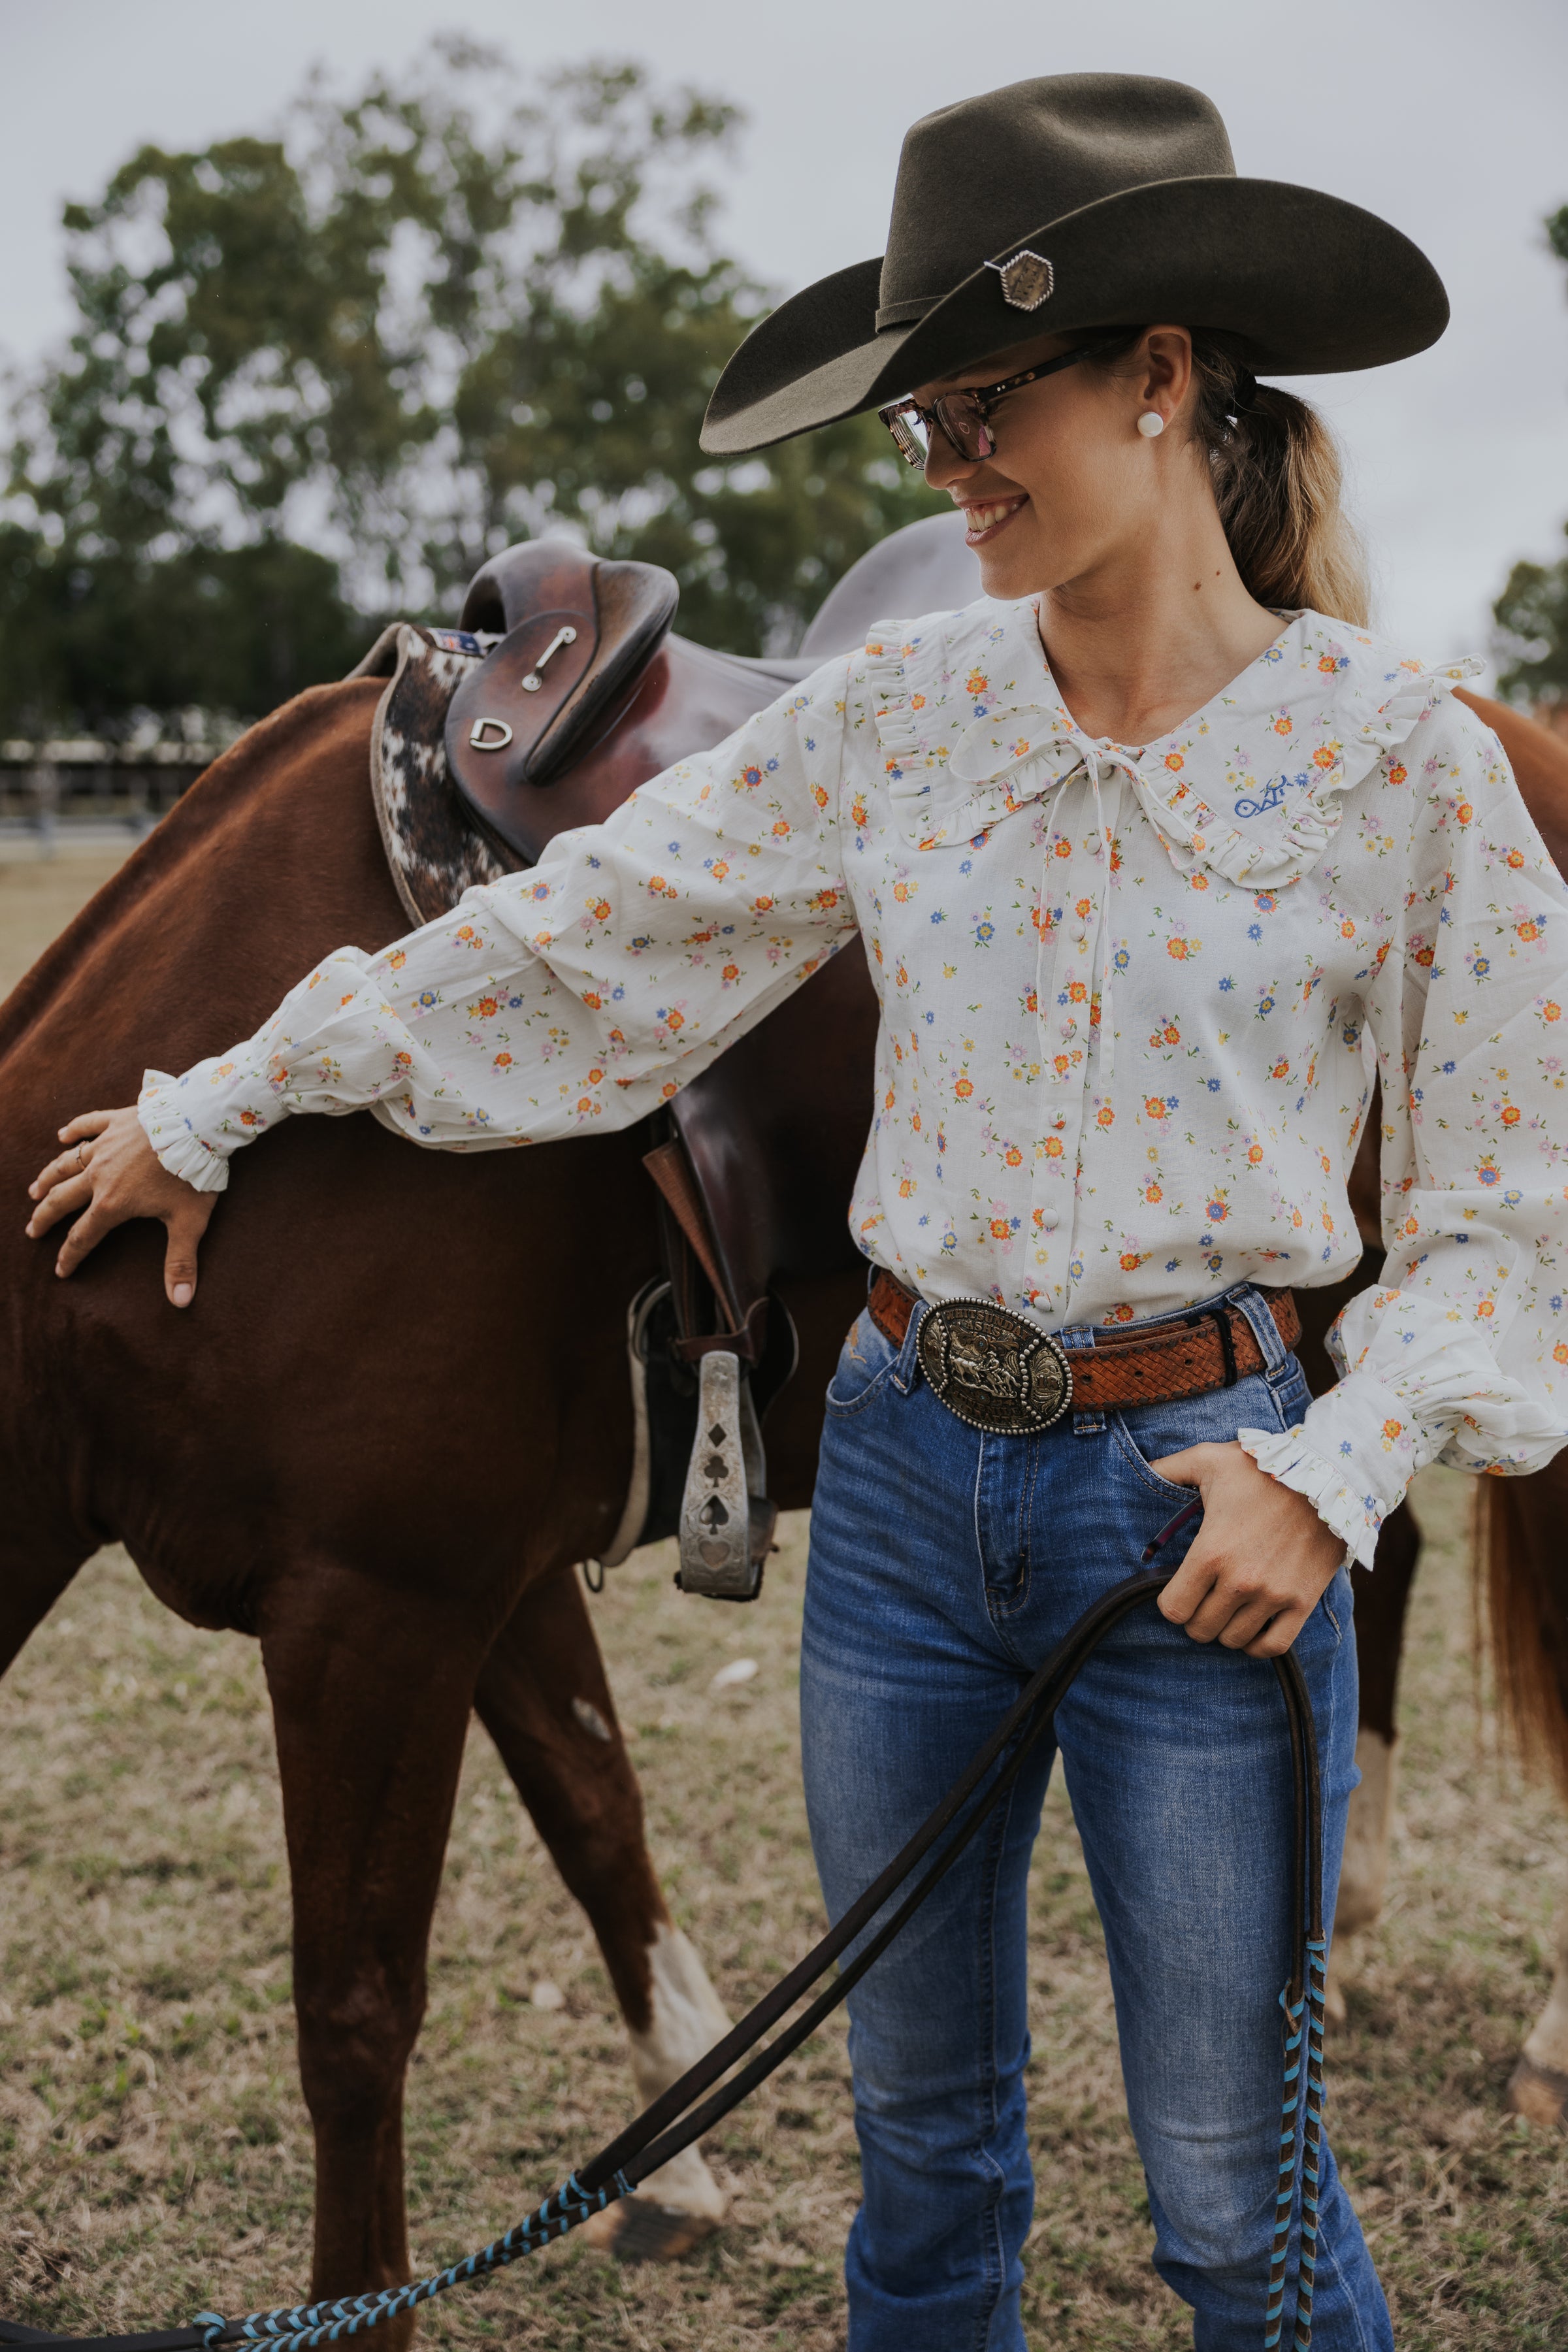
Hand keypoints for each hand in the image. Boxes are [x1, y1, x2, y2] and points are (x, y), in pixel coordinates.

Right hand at [25, 1107, 216, 1306]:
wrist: (199, 1125)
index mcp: (113, 1203)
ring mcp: (105, 1146)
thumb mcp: (190, 1223)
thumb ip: (181, 1262)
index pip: (83, 1236)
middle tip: (32, 1230)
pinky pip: (87, 1125)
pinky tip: (61, 1135)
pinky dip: (73, 1130)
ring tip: (35, 1191)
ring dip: (48, 1179)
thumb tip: (180, 1302)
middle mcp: (100, 1176)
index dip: (70, 1256)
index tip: (60, 1271)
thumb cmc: (195, 1175)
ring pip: (66, 1164)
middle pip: (62, 1200)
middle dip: (45, 1218)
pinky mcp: (115, 1121)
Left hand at [1147, 1440, 1344, 1657]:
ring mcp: (1274, 1595)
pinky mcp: (1303, 1602)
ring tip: (1227, 1608)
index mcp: (1210, 1552)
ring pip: (1234, 1640)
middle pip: (1201, 1629)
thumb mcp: (1208, 1459)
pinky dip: (1258, 1645)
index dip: (1171, 1603)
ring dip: (1226, 1629)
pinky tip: (1252, 1626)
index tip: (1179, 1589)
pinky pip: (1274, 1646)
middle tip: (1203, 1599)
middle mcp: (1240, 1580)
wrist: (1327, 1476)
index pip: (1173, 1609)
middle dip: (1196, 1617)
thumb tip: (1141, 1468)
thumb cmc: (1261, 1469)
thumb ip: (1168, 1467)